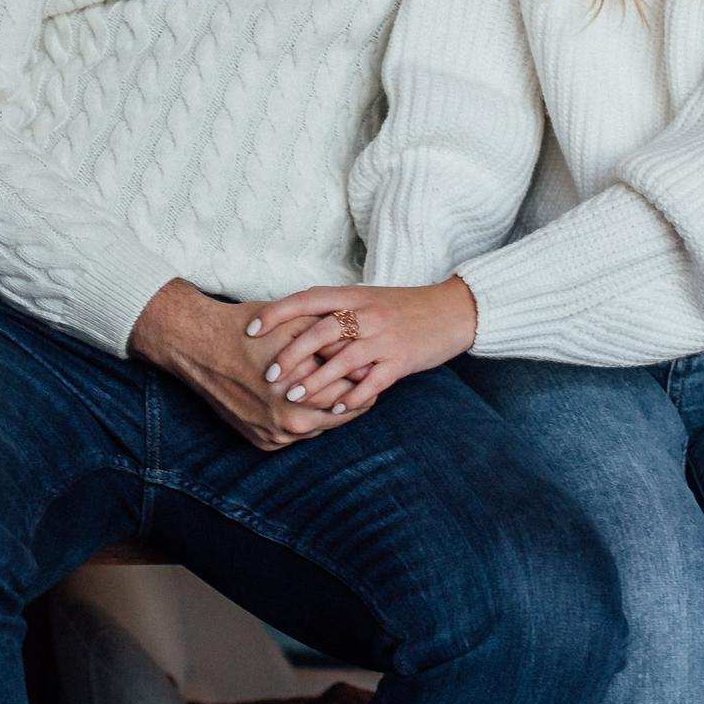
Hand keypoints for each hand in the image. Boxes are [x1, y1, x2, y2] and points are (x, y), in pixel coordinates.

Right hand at [129, 281, 367, 450]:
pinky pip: (296, 435)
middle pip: (338, 414)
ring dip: (331, 410)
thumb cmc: (249, 330)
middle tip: (366, 378)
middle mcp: (287, 424)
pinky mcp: (260, 442)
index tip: (372, 366)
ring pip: (318, 427)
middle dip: (354, 395)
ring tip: (342, 388)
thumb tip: (363, 357)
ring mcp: (273, 436)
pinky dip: (307, 419)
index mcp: (301, 396)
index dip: (365, 377)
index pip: (351, 393)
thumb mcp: (295, 325)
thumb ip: (332, 342)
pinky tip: (313, 400)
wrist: (199, 346)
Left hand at [254, 279, 478, 414]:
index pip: (308, 299)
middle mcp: (368, 314)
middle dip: (291, 354)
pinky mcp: (402, 360)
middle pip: (322, 331)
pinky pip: (374, 381)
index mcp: (355, 295)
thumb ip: (335, 310)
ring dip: (317, 379)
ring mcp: (385, 337)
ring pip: (344, 359)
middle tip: (268, 374)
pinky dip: (354, 395)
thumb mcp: (367, 299)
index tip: (251, 330)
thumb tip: (294, 325)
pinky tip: (337, 408)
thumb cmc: (402, 307)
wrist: (451, 310)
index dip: (278, 313)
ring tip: (294, 395)